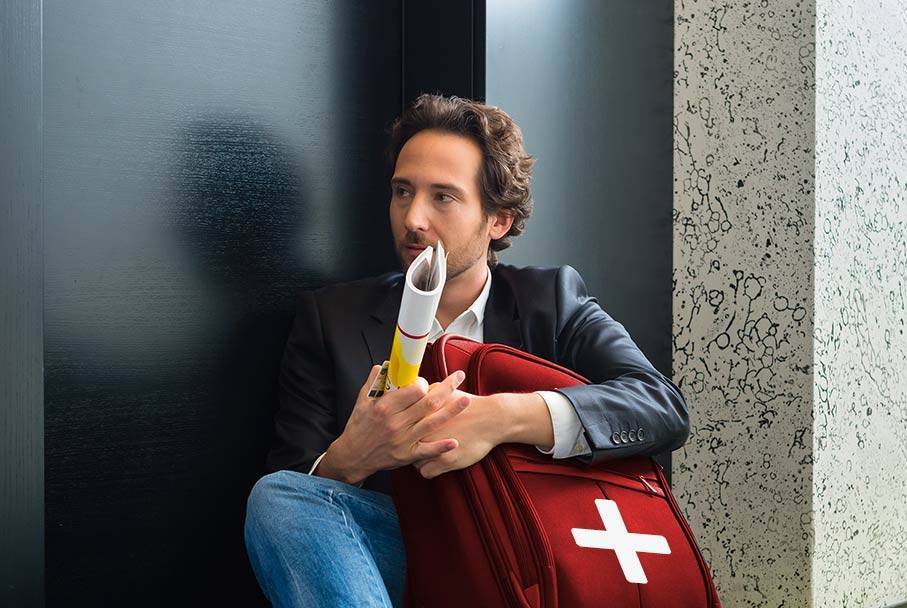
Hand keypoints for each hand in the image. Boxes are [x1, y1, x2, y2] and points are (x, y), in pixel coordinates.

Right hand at [316, 365, 471, 484]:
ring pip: (432, 423)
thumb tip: (384, 364)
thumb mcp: (362, 401)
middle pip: (428, 403)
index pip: (413, 390)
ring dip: (452, 411)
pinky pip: (427, 451)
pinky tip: (455, 441)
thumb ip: (374, 381)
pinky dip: (441, 446)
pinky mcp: (407, 455)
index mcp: (385, 407)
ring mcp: (403, 440)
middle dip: (447, 388)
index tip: (426, 382)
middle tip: (459, 376)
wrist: (353, 456)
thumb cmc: (358, 426)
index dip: (424, 383)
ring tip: (466, 399)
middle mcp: (396, 423)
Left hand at [412, 393, 509, 478]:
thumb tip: (416, 392)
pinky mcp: (445, 461)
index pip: (402, 427)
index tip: (410, 432)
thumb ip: (427, 394)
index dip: (405, 430)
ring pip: (413, 461)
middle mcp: (424, 432)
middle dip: (409, 446)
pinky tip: (434, 463)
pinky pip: (425, 472)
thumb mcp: (444, 393)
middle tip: (415, 445)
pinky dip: (429, 469)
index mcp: (422, 415)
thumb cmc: (468, 404)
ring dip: (418, 459)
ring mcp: (433, 448)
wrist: (490, 418)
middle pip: (405, 445)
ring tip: (426, 454)